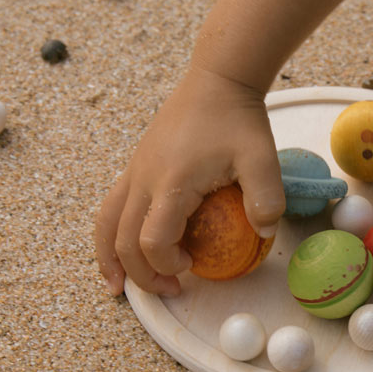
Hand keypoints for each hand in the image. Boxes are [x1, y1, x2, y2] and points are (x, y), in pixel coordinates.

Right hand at [95, 68, 285, 296]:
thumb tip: (264, 233)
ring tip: (116, 287)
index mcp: (171, 182)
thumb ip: (266, 198)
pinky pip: (112, 206)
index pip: (152, 240)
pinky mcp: (136, 165)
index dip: (165, 264)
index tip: (191, 268)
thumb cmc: (238, 119)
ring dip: (109, 258)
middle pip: (122, 240)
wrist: (217, 81)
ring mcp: (135, 171)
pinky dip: (111, 234)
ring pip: (106, 223)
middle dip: (141, 274)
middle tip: (169, 290)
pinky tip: (121, 249)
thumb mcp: (262, 158)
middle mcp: (143, 179)